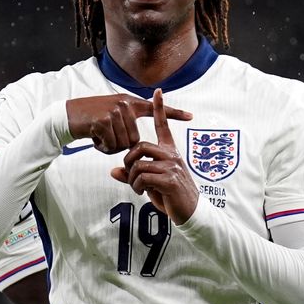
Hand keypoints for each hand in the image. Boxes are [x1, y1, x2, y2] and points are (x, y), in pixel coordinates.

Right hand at [66, 93, 191, 153]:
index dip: (173, 113)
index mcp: (129, 102)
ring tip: (99, 136)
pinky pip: (111, 146)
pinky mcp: (103, 121)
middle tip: (106, 137)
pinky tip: (94, 138)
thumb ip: (125, 121)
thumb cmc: (89, 118)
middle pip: (135, 139)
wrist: (67, 115)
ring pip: (124, 144)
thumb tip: (136, 142)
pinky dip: (102, 147)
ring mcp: (114, 112)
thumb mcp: (110, 112)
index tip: (191, 117)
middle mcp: (124, 104)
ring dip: (111, 147)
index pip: (154, 109)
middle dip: (121, 145)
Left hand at [110, 89, 199, 224]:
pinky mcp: (170, 180)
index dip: (160, 108)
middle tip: (130, 175)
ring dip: (132, 179)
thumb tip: (113, 171)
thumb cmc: (171, 196)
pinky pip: (143, 177)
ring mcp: (172, 166)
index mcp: (169, 152)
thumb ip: (133, 175)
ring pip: (138, 164)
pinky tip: (143, 192)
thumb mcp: (150, 183)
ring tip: (138, 188)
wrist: (190, 212)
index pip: (163, 125)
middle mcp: (172, 155)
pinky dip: (137, 187)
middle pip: (139, 146)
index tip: (157, 91)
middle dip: (128, 161)